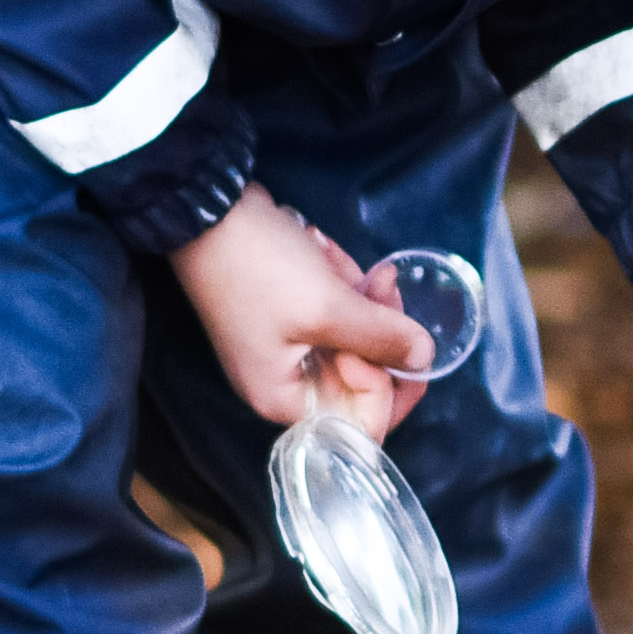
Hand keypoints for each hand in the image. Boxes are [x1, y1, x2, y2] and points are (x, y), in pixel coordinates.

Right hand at [175, 190, 425, 435]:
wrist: (207, 209)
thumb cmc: (261, 269)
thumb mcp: (329, 307)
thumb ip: (382, 338)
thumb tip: (425, 358)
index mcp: (285, 399)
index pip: (360, 424)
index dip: (388, 387)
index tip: (392, 340)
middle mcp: (284, 381)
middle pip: (362, 375)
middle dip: (381, 325)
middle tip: (384, 282)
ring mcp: (285, 345)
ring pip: (354, 335)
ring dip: (360, 294)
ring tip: (338, 257)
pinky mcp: (288, 312)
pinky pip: (334, 309)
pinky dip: (339, 282)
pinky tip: (325, 250)